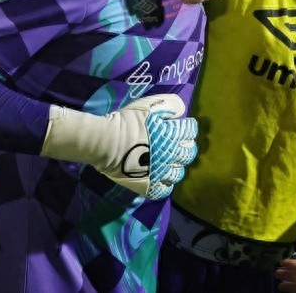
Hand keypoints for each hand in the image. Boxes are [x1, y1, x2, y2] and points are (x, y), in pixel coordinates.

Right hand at [41, 94, 197, 199]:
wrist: (105, 142)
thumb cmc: (126, 122)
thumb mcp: (147, 106)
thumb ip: (169, 105)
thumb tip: (182, 111)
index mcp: (172, 135)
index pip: (190, 131)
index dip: (187, 126)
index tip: (183, 125)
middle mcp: (171, 155)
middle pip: (189, 152)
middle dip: (186, 146)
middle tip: (177, 143)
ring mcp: (161, 173)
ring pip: (179, 172)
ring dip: (176, 166)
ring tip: (168, 161)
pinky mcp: (150, 186)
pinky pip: (165, 189)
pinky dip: (165, 183)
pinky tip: (159, 176)